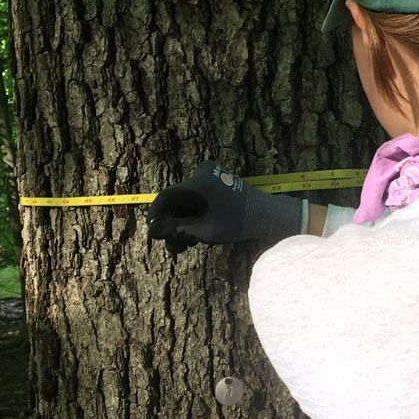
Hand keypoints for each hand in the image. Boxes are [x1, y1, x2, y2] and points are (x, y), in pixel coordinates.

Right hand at [147, 161, 303, 254]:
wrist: (267, 215)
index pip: (167, 197)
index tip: (151, 230)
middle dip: (174, 224)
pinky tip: (196, 233)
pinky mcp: (216, 181)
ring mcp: (210, 176)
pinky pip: (197, 198)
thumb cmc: (238, 223)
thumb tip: (151, 232)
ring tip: (186, 244)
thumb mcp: (203, 230)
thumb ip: (176, 229)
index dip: (156, 215)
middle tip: (174, 246)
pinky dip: (194, 214)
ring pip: (187, 201)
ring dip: (184, 222)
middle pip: (177, 200)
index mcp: (197, 182)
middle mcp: (201, 173)